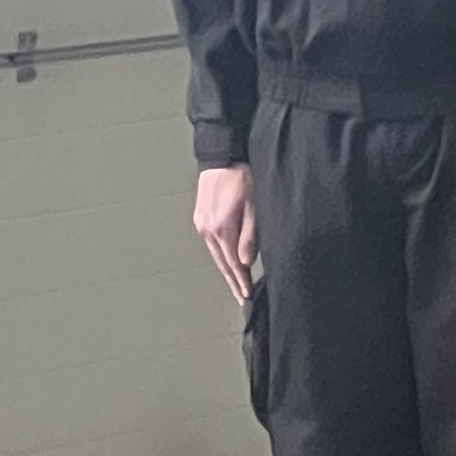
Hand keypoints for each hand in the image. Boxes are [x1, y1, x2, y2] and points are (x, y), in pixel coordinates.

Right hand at [191, 163, 256, 303]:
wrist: (222, 157)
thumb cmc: (242, 178)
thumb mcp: (254, 206)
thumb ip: (250, 236)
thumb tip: (245, 261)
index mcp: (221, 228)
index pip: (234, 263)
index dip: (241, 281)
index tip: (247, 295)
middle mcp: (208, 229)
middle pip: (222, 263)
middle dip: (233, 281)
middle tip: (242, 298)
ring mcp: (202, 224)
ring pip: (216, 254)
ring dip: (227, 270)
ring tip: (237, 284)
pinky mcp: (201, 218)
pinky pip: (212, 243)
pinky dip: (221, 255)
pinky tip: (228, 261)